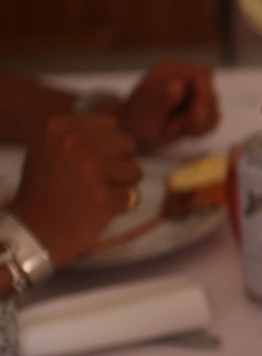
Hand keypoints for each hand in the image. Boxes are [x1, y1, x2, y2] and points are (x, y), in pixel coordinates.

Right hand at [7, 115, 142, 267]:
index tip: (88, 161)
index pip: (111, 125)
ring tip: (95, 194)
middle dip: (118, 163)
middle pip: (127, 144)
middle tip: (94, 180)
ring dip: (122, 185)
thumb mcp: (49, 148)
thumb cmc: (45, 190)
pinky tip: (97, 209)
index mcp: (60, 128)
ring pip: (134, 170)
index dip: (107, 145)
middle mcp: (74, 144)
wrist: (33, 231)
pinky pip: (132, 196)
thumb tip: (115, 124)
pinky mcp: (103, 197)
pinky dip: (120, 205)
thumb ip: (79, 133)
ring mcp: (89, 170)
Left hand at [118, 60, 219, 153]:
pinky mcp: (199, 108)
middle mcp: (185, 78)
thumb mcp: (144, 111)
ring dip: (199, 125)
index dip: (204, 95)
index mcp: (171, 71)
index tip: (194, 117)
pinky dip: (201, 130)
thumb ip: (161, 98)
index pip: (203, 74)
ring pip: (214, 109)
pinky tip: (183, 131)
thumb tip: (178, 85)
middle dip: (199, 115)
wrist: (131, 133)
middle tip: (178, 126)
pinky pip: (213, 120)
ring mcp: (194, 93)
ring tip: (174, 128)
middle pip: (211, 94)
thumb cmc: (134, 120)